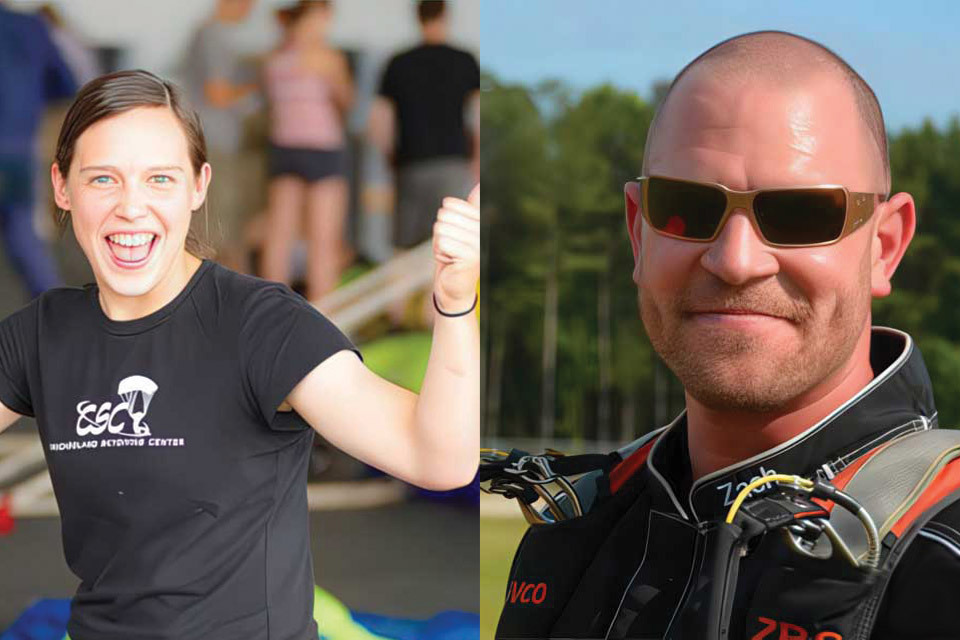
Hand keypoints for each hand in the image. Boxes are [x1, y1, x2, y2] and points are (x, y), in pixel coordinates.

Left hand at [433, 184, 479, 312]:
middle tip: (450, 246)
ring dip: (440, 243)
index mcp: (481, 219)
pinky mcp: (471, 257)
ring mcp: (479, 243)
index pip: (450, 204)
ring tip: (450, 254)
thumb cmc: (454, 254)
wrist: (453, 285)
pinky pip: (443, 243)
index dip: (443, 218)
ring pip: (442, 229)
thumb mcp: (460, 228)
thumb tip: (480, 185)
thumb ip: (470, 207)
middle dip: (440, 232)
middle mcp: (483, 230)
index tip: (453, 233)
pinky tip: (450, 261)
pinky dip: (440, 252)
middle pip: (444, 215)